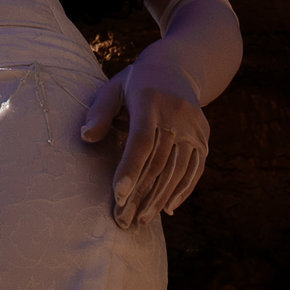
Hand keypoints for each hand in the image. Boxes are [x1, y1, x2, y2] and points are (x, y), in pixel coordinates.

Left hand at [79, 65, 210, 228]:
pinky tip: (167, 209)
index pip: (141, 141)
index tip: (117, 195)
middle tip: (123, 219)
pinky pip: (195, 170)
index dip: (130, 169)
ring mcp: (194, 128)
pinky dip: (182, 191)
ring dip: (159, 198)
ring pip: (178, 170)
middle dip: (141, 194)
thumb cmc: (135, 83)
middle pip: (159, 162)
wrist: (177, 68)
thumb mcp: (113, 88)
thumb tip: (85, 137)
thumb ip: (99, 112)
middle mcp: (176, 115)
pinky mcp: (204, 138)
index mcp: (150, 101)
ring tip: (141, 220)